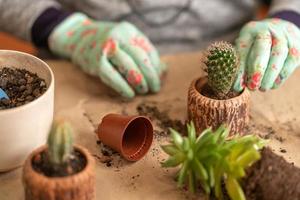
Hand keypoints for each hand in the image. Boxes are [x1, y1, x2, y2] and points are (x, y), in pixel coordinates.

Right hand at [49, 13, 165, 97]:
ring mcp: (106, 48)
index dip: (156, 66)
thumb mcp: (125, 42)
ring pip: (128, 66)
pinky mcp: (96, 61)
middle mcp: (118, 35)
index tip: (159, 78)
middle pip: (140, 57)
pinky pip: (112, 76)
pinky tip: (129, 94)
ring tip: (143, 91)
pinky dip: (122, 86)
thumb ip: (143, 54)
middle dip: (150, 75)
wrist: (78, 38)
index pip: (148, 49)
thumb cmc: (108, 44)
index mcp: (128, 30)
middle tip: (154, 88)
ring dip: (138, 81)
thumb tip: (164, 71)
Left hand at [233, 18, 299, 91]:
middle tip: (252, 86)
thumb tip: (238, 85)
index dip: (240, 69)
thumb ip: (241, 64)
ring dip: (270, 75)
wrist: (281, 30)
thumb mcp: (246, 49)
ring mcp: (283, 35)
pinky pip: (290, 60)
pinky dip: (281, 76)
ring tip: (262, 88)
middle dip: (257, 70)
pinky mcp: (296, 44)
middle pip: (262, 48)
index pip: (243, 49)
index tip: (237, 86)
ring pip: (279, 54)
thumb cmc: (257, 45)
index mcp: (250, 31)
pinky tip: (273, 85)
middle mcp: (267, 29)